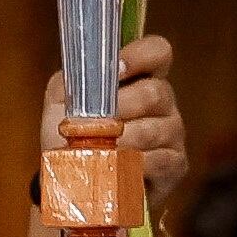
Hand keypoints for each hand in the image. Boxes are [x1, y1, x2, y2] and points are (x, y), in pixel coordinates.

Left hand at [41, 35, 188, 206]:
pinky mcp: (174, 165)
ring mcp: (172, 133)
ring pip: (156, 128)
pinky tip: (117, 169)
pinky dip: (133, 165)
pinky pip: (160, 160)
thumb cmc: (72, 140)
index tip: (117, 70)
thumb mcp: (62, 103)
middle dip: (121, 107)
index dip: (141, 55)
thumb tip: (84, 75)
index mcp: (140, 78)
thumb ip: (71, 81)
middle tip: (97, 123)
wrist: (72, 185)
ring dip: (123, 140)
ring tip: (100, 150)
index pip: (158, 52)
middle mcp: (163, 102)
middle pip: (155, 92)